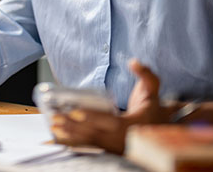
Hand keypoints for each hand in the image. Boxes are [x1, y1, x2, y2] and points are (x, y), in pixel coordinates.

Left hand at [50, 59, 164, 153]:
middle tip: (55, 116)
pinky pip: (89, 148)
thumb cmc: (152, 107)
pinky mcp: (107, 150)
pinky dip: (73, 143)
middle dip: (74, 126)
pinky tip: (58, 136)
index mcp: (133, 125)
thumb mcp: (152, 88)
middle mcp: (123, 140)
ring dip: (70, 135)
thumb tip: (133, 62)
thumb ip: (145, 74)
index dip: (94, 117)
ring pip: (90, 142)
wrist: (158, 132)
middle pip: (95, 134)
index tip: (76, 111)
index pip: (111, 123)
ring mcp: (114, 148)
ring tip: (53, 125)